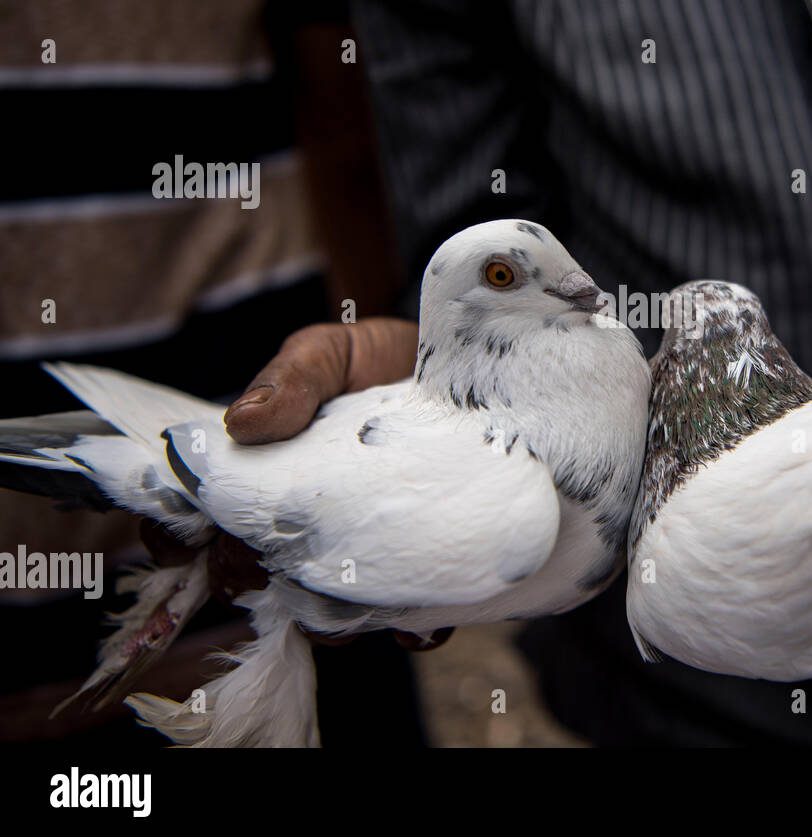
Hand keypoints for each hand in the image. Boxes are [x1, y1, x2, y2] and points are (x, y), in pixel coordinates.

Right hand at [144, 318, 451, 649]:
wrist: (463, 369)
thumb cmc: (376, 362)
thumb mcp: (329, 357)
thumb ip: (290, 380)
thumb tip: (242, 422)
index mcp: (255, 480)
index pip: (191, 524)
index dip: (176, 543)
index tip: (188, 543)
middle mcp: (295, 527)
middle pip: (245, 580)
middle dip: (252, 580)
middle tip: (280, 561)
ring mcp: (354, 552)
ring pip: (318, 615)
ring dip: (326, 618)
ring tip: (352, 593)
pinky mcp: (414, 567)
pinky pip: (403, 617)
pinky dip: (408, 627)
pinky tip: (418, 619)